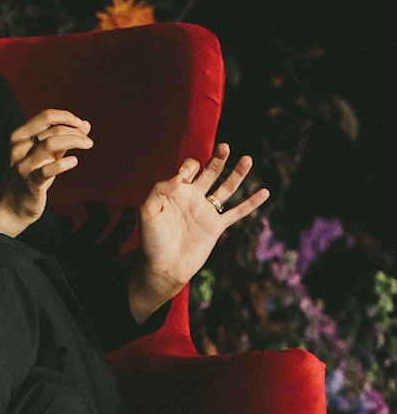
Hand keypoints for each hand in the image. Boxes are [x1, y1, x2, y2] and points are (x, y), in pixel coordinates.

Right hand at [0, 110, 93, 238]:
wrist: (11, 207)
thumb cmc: (30, 178)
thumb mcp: (45, 155)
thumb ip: (63, 139)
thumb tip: (86, 124)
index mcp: (19, 136)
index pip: (46, 116)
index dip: (66, 116)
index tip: (80, 124)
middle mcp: (18, 148)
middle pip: (52, 130)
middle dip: (75, 132)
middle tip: (88, 141)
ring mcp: (23, 165)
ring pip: (51, 144)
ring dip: (74, 141)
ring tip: (87, 145)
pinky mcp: (31, 183)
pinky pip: (49, 169)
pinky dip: (64, 163)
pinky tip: (74, 161)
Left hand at [130, 143, 269, 320]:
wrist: (163, 266)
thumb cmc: (151, 240)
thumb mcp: (148, 211)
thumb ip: (159, 190)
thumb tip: (179, 178)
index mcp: (176, 191)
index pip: (188, 170)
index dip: (188, 167)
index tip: (183, 178)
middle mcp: (193, 198)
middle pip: (209, 173)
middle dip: (217, 159)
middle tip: (225, 147)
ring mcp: (206, 211)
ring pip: (225, 188)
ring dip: (237, 174)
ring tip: (247, 159)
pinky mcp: (216, 226)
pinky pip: (237, 212)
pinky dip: (251, 203)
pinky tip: (264, 192)